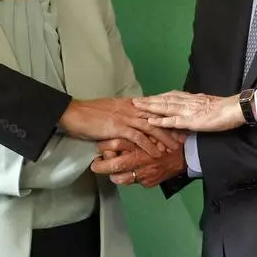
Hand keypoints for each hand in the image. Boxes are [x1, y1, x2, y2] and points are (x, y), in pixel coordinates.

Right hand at [58, 97, 180, 157]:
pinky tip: (156, 153)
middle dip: (171, 127)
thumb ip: (122, 113)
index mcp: (129, 103)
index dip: (166, 116)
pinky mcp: (118, 127)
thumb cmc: (88, 113)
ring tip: (174, 148)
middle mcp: (130, 108)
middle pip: (156, 117)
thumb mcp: (109, 110)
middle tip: (183, 137)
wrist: (73, 113)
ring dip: (164, 138)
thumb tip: (129, 119)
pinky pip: (138, 137)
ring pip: (151, 127)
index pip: (153, 109)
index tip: (178, 123)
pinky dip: (148, 145)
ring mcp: (125, 117)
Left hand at [90, 138, 185, 187]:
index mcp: (140, 142)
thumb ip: (134, 129)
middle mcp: (141, 158)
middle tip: (95, 165)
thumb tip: (118, 127)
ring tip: (109, 172)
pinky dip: (127, 179)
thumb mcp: (150, 129)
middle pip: (115, 164)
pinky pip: (133, 182)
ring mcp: (145, 172)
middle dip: (101, 166)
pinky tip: (126, 174)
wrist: (185, 155)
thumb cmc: (165, 139)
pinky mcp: (149, 181)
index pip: (116, 144)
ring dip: (112, 175)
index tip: (98, 147)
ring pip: (121, 178)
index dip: (104, 146)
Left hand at [133, 91, 245, 131]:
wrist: (235, 108)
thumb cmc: (225, 108)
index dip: (157, 97)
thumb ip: (198, 104)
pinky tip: (151, 122)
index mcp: (191, 98)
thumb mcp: (208, 104)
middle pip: (163, 99)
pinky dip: (161, 121)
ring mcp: (188, 111)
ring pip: (165, 107)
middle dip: (148, 100)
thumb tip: (193, 104)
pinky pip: (173, 121)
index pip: (170, 96)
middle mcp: (187, 102)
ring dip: (150, 108)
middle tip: (134, 101)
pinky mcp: (191, 121)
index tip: (146, 98)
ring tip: (137, 108)